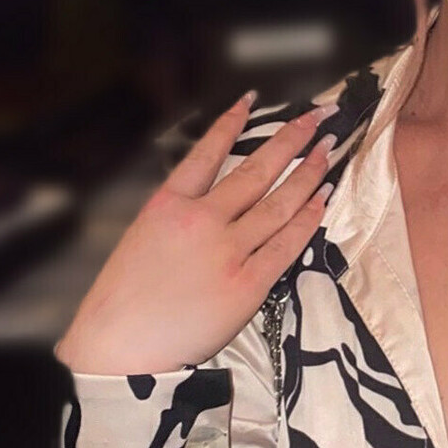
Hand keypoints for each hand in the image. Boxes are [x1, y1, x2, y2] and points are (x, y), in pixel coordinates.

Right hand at [54, 93, 336, 375]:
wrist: (120, 347)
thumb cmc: (125, 298)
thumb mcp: (142, 237)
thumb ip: (180, 212)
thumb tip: (218, 196)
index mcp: (168, 204)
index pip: (207, 151)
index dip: (232, 123)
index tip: (253, 99)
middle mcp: (201, 220)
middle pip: (256, 171)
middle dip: (291, 140)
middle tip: (316, 118)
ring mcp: (227, 251)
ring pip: (279, 203)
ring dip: (308, 174)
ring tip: (327, 152)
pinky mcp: (248, 285)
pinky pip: (287, 245)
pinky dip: (308, 219)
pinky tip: (321, 199)